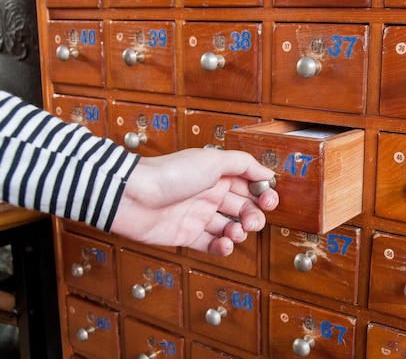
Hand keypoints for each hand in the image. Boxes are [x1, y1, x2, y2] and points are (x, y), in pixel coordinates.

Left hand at [110, 148, 278, 254]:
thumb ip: (244, 164)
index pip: (249, 185)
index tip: (268, 201)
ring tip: (235, 232)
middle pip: (243, 208)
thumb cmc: (171, 173)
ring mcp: (198, 216)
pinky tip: (224, 244)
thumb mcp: (213, 160)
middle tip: (251, 221)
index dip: (262, 194)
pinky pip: (212, 245)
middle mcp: (210, 194)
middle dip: (254, 216)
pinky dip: (223, 247)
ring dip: (240, 232)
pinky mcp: (187, 236)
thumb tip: (268, 173)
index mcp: (218, 175)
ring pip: (231, 228)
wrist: (133, 196)